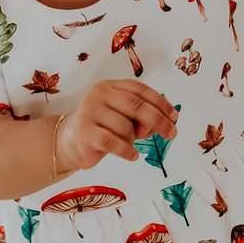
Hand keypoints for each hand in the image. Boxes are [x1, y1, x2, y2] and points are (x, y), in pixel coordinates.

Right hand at [56, 81, 178, 170]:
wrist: (69, 142)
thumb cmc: (102, 128)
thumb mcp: (124, 121)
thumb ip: (140, 121)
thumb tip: (155, 126)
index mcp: (111, 87)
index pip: (140, 90)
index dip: (160, 102)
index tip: (174, 116)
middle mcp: (99, 94)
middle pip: (135, 105)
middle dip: (158, 120)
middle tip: (172, 133)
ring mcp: (89, 111)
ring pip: (125, 126)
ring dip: (132, 139)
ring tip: (126, 144)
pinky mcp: (84, 132)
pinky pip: (112, 142)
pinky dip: (126, 150)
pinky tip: (132, 156)